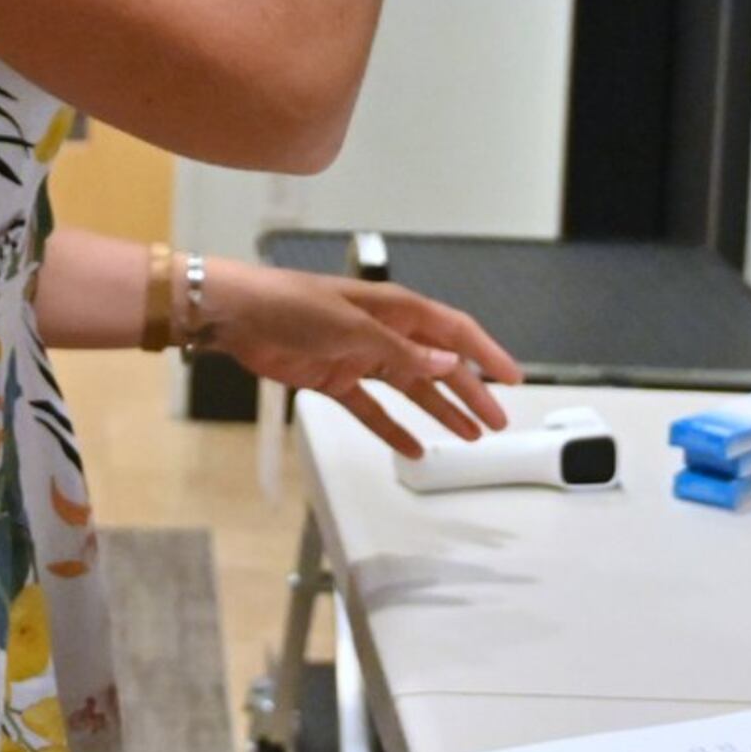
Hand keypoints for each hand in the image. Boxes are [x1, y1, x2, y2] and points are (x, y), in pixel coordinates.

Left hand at [200, 260, 520, 457]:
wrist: (238, 316)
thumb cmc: (290, 304)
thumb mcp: (353, 329)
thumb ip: (403, 352)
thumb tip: (448, 365)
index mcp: (396, 310)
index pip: (455, 333)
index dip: (487, 354)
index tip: (512, 378)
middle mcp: (384, 332)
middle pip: (439, 365)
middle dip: (470, 393)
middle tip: (495, 421)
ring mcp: (361, 357)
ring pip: (412, 389)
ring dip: (439, 412)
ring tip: (468, 437)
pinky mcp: (335, 379)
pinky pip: (373, 409)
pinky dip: (393, 429)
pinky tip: (413, 447)